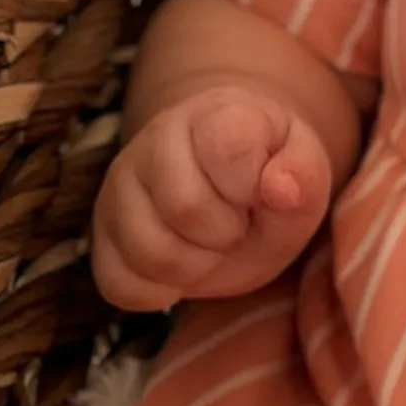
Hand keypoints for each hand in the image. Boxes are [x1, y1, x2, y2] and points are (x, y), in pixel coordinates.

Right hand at [92, 85, 332, 310]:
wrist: (232, 188)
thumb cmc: (271, 178)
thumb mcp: (305, 175)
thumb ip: (304, 176)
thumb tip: (281, 189)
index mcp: (215, 114)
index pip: (226, 148)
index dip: (251, 187)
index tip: (259, 192)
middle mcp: (155, 141)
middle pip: (184, 207)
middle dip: (227, 233)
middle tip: (239, 225)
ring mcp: (119, 188)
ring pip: (147, 251)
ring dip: (196, 266)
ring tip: (213, 245)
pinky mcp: (100, 236)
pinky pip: (120, 285)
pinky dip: (160, 291)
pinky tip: (184, 267)